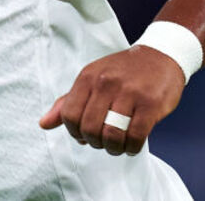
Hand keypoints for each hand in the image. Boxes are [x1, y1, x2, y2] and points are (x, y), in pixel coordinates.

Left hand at [38, 46, 184, 155]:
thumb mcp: (92, 79)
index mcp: (88, 77)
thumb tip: (43, 124)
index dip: (74, 132)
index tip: (84, 136)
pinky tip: (132, 146)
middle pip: (89, 127)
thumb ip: (68, 102)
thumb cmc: (123, 72)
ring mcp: (129, 93)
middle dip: (94, 142)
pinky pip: (136, 136)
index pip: (69, 115)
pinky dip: (132, 148)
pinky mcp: (150, 104)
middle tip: (103, 143)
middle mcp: (106, 83)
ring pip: (111, 134)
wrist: (160, 56)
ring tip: (117, 146)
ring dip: (113, 148)